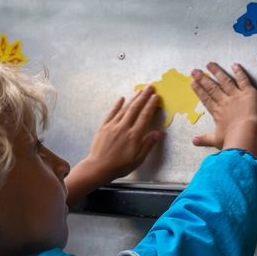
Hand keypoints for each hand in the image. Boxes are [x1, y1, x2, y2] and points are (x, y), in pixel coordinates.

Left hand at [65, 86, 162, 207]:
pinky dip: (117, 105)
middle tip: (150, 87)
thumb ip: (148, 145)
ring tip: (139, 91)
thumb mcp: (138, 159)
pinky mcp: (104, 127)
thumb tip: (158, 133)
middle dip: (143, 97)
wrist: (98, 167)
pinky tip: (121, 99)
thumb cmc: (119, 166)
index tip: (156, 97)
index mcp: (134, 136)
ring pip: (125, 109)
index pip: (145, 116)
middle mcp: (124, 128)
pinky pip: (111, 113)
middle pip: (135, 108)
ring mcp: (113, 126)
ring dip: (133, 99)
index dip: (151, 105)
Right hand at [190, 62, 256, 158]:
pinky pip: (243, 79)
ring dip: (217, 71)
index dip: (199, 90)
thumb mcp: (216, 140)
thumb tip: (193, 142)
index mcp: (216, 112)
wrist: (245, 134)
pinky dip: (239, 72)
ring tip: (210, 64)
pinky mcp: (248, 92)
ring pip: (225, 80)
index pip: (206, 98)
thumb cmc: (231, 139)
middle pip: (212, 87)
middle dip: (203, 78)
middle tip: (194, 71)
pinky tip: (234, 65)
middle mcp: (224, 101)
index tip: (192, 82)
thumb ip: (204, 139)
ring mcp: (235, 95)